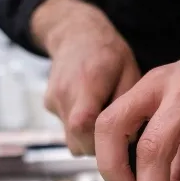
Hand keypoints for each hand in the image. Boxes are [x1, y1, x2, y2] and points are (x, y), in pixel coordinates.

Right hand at [32, 0, 139, 155]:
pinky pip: (66, 130)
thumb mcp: (129, 71)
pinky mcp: (49, 105)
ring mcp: (53, 100)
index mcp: (87, 82)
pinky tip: (92, 111)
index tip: (119, 143)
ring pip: (71, 139)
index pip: (83, 124)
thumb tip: (130, 139)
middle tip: (117, 135)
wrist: (76, 33)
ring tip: (104, 120)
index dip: (100, 143)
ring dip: (90, 139)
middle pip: (76, 140)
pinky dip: (81, 130)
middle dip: (99, 147)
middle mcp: (65, 93)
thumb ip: (128, 105)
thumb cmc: (108, 53)